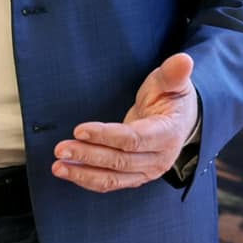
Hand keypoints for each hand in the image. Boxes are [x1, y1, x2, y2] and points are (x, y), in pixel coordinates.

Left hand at [51, 53, 198, 192]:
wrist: (180, 122)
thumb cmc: (171, 99)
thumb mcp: (173, 83)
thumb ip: (174, 73)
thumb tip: (184, 59)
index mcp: (168, 134)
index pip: (134, 139)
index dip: (106, 136)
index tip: (80, 130)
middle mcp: (158, 159)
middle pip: (120, 161)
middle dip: (88, 155)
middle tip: (61, 148)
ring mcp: (146, 172)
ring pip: (113, 178)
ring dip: (83, 173)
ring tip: (58, 166)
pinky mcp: (134, 177)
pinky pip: (109, 183)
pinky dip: (87, 179)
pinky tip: (68, 171)